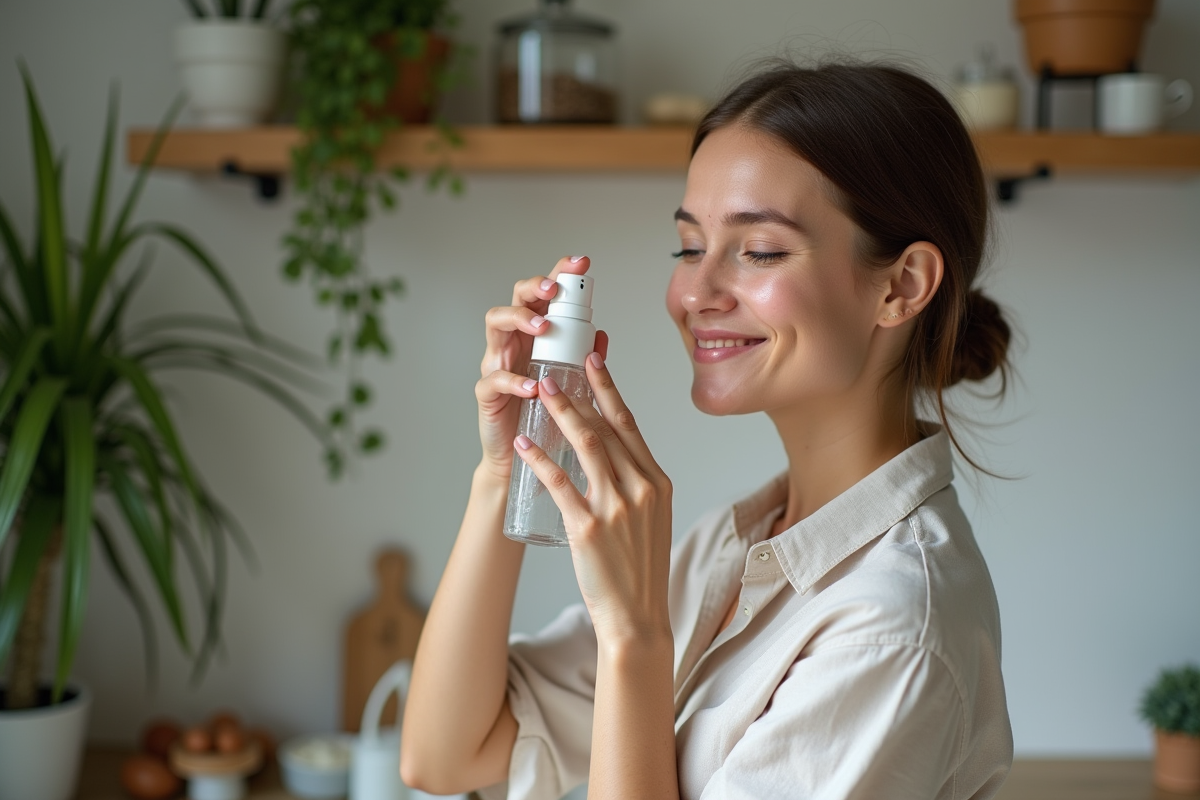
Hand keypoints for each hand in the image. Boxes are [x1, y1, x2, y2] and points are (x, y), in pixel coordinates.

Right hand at [476, 256, 609, 483]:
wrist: (522, 458)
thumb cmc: (545, 416)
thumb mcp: (571, 384)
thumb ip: (583, 360)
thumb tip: (602, 337)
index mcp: (535, 335)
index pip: (544, 296)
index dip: (559, 273)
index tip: (580, 262)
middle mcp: (513, 342)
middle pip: (516, 299)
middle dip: (534, 288)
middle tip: (553, 290)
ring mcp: (497, 363)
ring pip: (495, 324)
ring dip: (519, 321)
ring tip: (542, 329)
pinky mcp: (487, 393)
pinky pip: (493, 378)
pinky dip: (513, 380)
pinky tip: (532, 386)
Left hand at [512, 352, 672, 643]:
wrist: (638, 617)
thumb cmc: (641, 570)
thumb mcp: (653, 519)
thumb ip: (638, 485)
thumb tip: (615, 453)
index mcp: (657, 483)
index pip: (629, 425)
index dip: (609, 389)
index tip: (594, 361)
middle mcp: (640, 489)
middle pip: (606, 428)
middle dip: (578, 394)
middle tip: (556, 369)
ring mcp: (616, 508)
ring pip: (586, 446)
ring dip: (561, 413)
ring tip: (540, 391)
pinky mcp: (588, 529)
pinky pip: (560, 484)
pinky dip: (541, 459)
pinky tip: (525, 444)